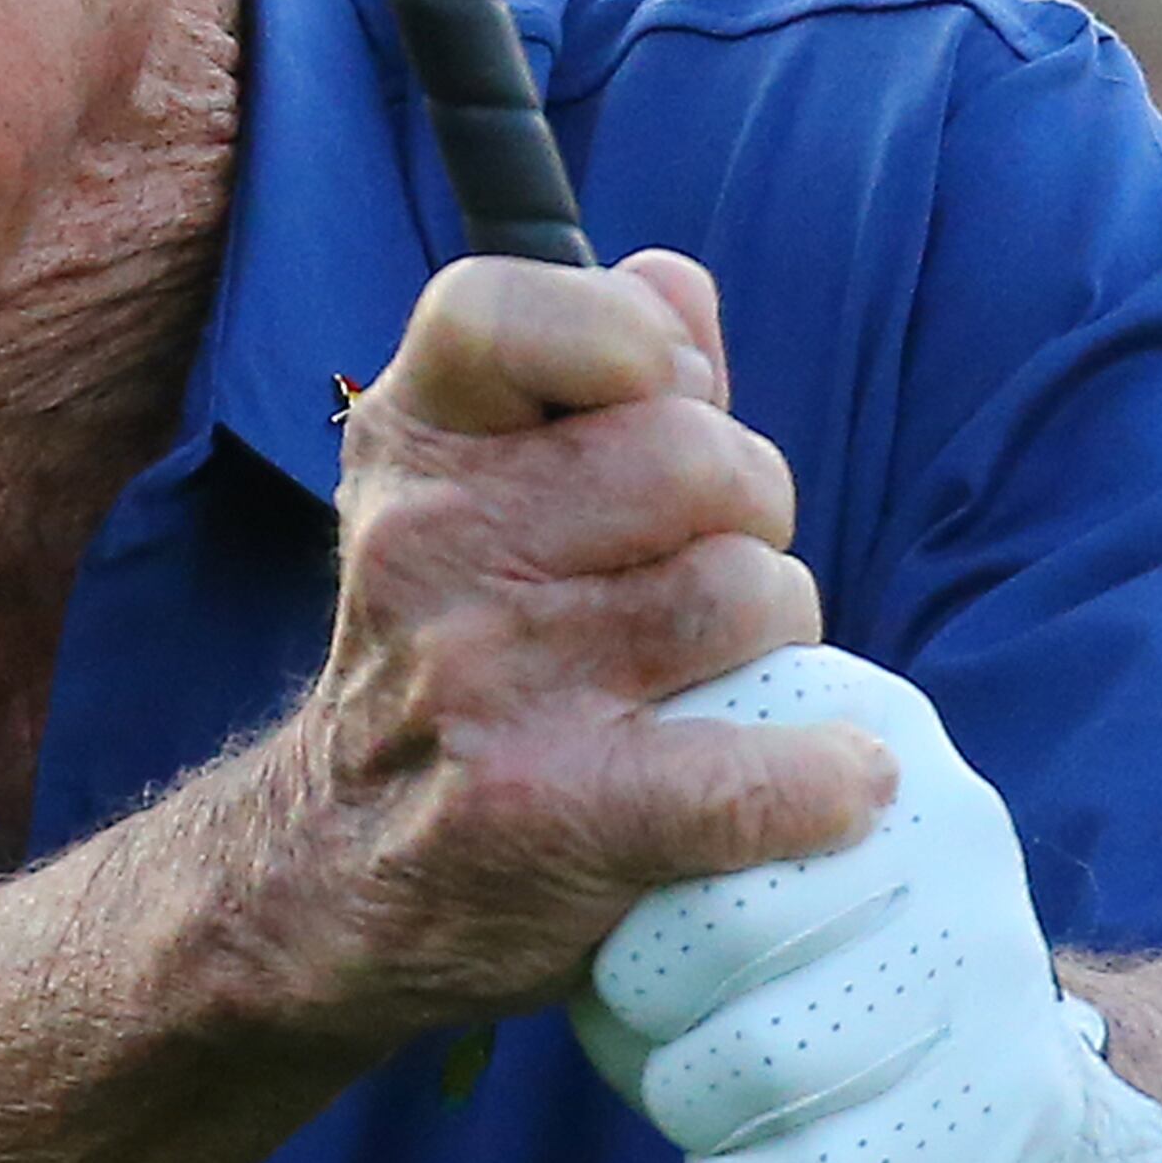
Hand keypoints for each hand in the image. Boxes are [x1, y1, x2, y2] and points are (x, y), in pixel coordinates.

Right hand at [216, 251, 892, 1049]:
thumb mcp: (471, 491)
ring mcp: (482, 678)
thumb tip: (674, 281)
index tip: (653, 403)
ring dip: (777, 640)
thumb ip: (582, 376)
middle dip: (747, 509)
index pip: (515, 306)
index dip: (628, 339)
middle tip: (706, 572)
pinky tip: (827, 783)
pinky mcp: (545, 813)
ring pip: (748, 593)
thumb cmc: (447, 659)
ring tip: (718, 679)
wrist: (334, 881)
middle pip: (696, 453)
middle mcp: (428, 545)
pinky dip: (828, 780)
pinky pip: (761, 767)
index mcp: (412, 442)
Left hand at [570, 648, 1161, 1162]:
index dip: (629, 900)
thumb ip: (639, 823)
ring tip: (708, 1097)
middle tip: (659, 1031)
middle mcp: (941, 819)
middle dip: (647, 1007)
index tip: (635, 936)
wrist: (1001, 1098)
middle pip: (718, 923)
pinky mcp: (1006, 1107)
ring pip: (759, 1060)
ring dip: (691, 1105)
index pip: (683, 789)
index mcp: (851, 722)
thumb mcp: (726, 844)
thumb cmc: (801, 963)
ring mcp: (987, 962)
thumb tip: (542, 872)